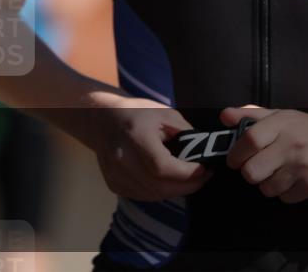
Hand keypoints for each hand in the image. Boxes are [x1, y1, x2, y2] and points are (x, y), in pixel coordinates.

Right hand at [88, 94, 212, 201]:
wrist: (101, 118)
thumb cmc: (137, 112)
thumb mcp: (165, 113)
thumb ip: (186, 133)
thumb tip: (206, 153)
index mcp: (135, 136)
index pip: (163, 167)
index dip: (188, 173)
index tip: (206, 169)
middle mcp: (121, 157)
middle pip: (159, 187)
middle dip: (187, 186)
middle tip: (203, 178)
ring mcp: (114, 173)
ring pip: (152, 195)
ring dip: (174, 191)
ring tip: (187, 180)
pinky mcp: (113, 183)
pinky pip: (142, 196)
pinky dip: (158, 192)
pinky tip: (166, 180)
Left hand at [220, 105, 307, 203]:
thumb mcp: (285, 116)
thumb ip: (253, 115)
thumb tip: (224, 116)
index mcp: (282, 124)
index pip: (249, 139)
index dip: (236, 154)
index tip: (234, 161)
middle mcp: (292, 144)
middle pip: (252, 171)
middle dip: (251, 174)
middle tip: (259, 170)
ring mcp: (304, 167)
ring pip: (268, 188)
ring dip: (270, 185)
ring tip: (282, 175)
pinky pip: (287, 198)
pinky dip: (288, 193)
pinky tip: (298, 181)